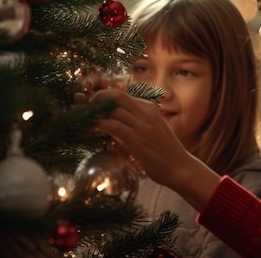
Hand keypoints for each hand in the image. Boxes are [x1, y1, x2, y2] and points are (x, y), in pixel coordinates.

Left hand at [90, 88, 220, 211]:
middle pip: (115, 95)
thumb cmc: (165, 152)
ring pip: (111, 108)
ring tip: (80, 117)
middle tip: (82, 104)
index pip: (122, 93)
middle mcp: (145, 112)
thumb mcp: (152, 129)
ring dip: (93, 111)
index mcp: (149, 107)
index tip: (88, 96)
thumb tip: (111, 120)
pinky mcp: (136, 139)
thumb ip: (135, 122)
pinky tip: (88, 129)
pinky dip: (97, 125)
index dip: (103, 93)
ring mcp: (141, 124)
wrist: (180, 167)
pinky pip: (112, 125)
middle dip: (96, 97)